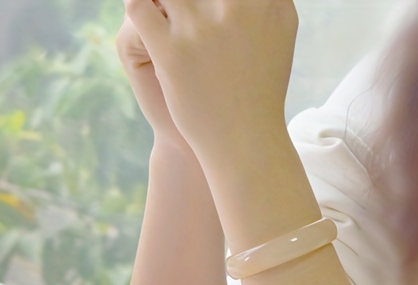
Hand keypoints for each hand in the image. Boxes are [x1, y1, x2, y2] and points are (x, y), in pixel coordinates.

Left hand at [124, 0, 297, 163]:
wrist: (244, 138)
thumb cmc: (261, 82)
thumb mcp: (281, 25)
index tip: (206, 3)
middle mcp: (234, 6)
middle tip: (183, 9)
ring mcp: (199, 29)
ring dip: (161, 0)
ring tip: (163, 11)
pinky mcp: (170, 53)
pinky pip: (138, 7)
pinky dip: (136, 3)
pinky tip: (141, 9)